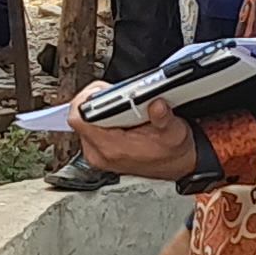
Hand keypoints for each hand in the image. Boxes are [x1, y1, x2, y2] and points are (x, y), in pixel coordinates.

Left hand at [70, 86, 200, 180]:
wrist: (177, 164)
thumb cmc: (173, 152)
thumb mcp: (175, 132)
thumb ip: (164, 118)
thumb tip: (157, 105)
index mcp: (113, 149)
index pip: (79, 119)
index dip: (88, 98)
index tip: (104, 90)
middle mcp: (100, 153)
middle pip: (80, 118)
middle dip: (96, 102)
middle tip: (117, 97)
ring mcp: (98, 153)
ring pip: (84, 122)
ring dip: (99, 110)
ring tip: (121, 108)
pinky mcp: (100, 151)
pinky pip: (90, 128)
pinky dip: (102, 118)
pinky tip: (119, 117)